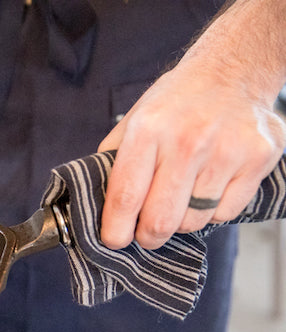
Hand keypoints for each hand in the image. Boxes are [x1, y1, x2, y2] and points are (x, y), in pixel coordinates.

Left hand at [97, 1, 285, 250]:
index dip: (116, 229)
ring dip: (182, 221)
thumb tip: (93, 202)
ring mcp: (226, 151)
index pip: (125, 196)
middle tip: (146, 233)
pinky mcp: (258, 158)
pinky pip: (225, 213)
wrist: (234, 69)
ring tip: (180, 199)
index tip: (114, 241)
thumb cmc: (177, 102)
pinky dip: (213, 212)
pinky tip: (208, 189)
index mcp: (148, 130)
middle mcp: (187, 141)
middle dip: (148, 236)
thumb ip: (113, 161)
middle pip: (160, 220)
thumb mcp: (134, 120)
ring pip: (194, 221)